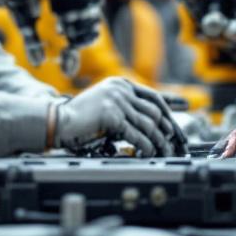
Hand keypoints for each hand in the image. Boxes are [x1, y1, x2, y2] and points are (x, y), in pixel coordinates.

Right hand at [56, 77, 182, 156]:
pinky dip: (145, 145)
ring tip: (161, 151)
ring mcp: (117, 101)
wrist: (58, 120)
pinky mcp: (112, 116)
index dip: (168, 110)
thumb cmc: (81, 117)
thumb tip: (148, 121)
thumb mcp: (106, 103)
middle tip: (171, 142)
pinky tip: (148, 152)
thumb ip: (125, 106)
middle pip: (154, 111)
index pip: (153, 96)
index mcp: (121, 83)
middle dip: (165, 129)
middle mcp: (121, 89)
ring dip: (157, 140)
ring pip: (148, 124)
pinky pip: (136, 134)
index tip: (177, 120)